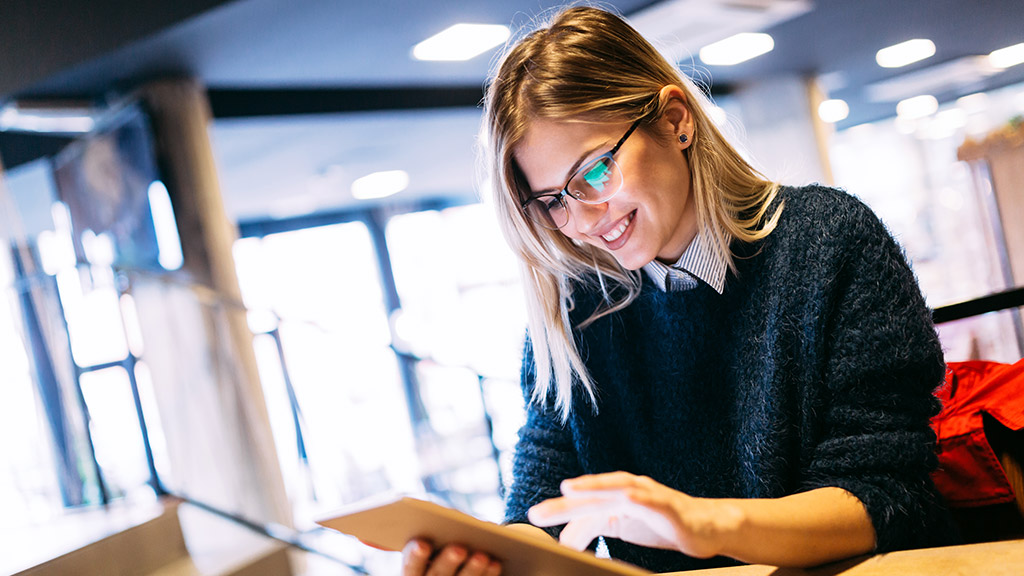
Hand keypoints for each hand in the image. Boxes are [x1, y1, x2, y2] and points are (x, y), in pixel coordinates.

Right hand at [402, 539, 501, 575]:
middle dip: (448, 561)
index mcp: (414, 571)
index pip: (411, 566)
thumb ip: (436, 530)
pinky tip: (495, 563)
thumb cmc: (438, 547)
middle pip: (437, 575)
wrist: (452, 568)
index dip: (416, 556)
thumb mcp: (430, 541)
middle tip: (459, 548)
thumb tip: (456, 516)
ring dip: (472, 569)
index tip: (423, 544)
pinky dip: (487, 574)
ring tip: (481, 556)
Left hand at [527, 472, 740, 558]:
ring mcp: (647, 493)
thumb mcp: (621, 526)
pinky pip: (649, 499)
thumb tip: (565, 537)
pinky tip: (624, 498)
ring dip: (593, 488)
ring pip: (616, 489)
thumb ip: (594, 526)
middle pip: (592, 495)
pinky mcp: (666, 504)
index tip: (536, 517)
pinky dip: (636, 496)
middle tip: (537, 513)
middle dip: (564, 503)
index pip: (583, 502)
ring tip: (570, 489)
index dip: (560, 509)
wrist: (704, 527)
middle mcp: (627, 488)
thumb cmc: (660, 524)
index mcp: (614, 494)